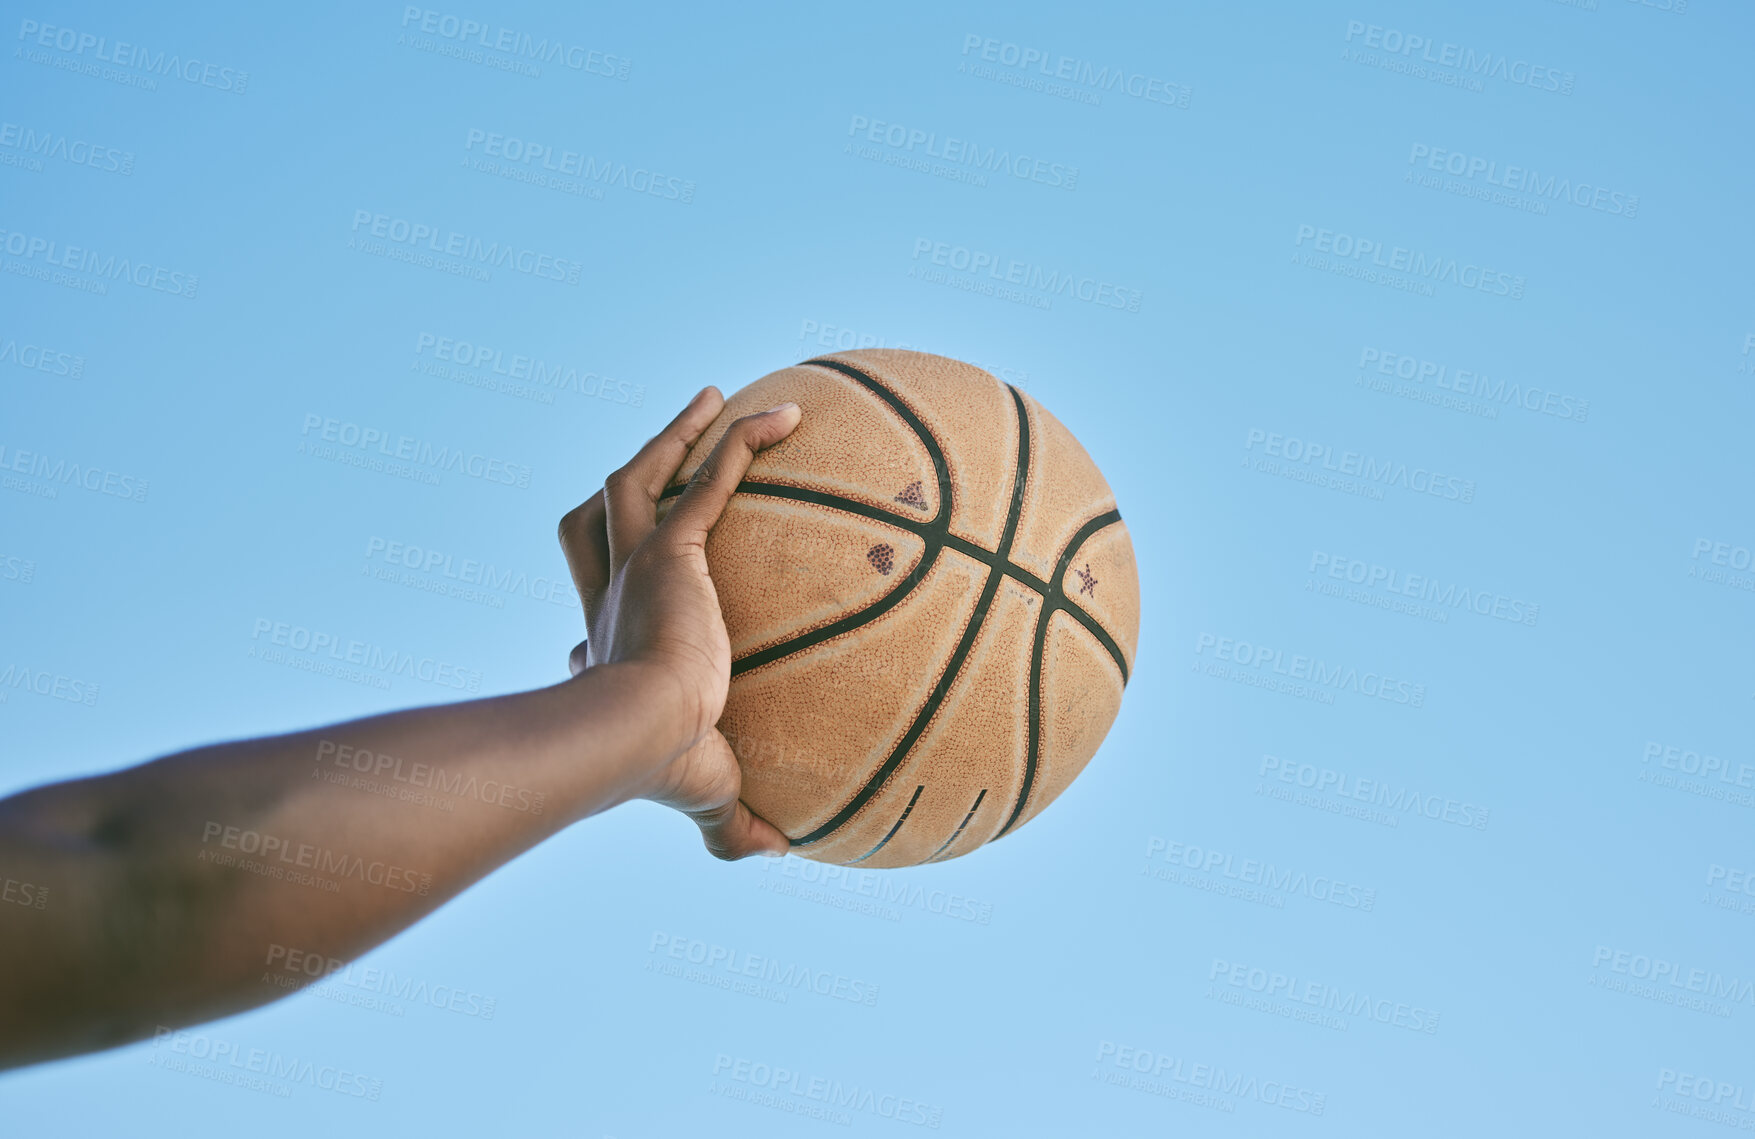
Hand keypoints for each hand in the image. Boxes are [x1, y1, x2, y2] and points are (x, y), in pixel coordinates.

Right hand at [558, 387, 799, 858]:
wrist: (641, 735)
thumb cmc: (662, 772)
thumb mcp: (706, 795)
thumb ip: (731, 824)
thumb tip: (773, 853)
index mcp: (611, 645)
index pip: (596, 604)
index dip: (604, 586)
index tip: (626, 586)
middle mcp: (612, 595)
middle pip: (596, 520)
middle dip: (629, 480)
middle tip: (666, 450)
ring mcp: (636, 565)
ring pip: (636, 477)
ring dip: (674, 435)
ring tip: (714, 402)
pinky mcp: (671, 548)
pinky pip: (710, 477)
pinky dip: (742, 442)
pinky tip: (790, 416)